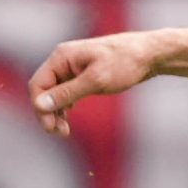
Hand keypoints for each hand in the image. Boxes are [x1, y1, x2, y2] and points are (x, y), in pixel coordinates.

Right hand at [28, 32, 163, 138]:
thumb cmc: (124, 63)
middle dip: (48, 112)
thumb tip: (40, 105)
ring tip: (65, 131)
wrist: (150, 54)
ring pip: (55, 92)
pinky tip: (69, 117)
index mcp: (61, 57)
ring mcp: (73, 67)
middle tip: (60, 133)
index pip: (38, 84)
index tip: (51, 128)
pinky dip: (66, 106)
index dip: (40, 108)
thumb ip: (67, 93)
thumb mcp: (96, 80)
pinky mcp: (84, 74)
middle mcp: (64, 61)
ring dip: (56, 111)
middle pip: (44, 90)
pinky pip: (67, 92)